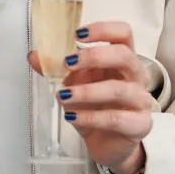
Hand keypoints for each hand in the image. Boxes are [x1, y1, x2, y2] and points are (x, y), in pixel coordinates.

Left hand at [30, 20, 155, 173]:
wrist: (107, 143)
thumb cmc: (95, 108)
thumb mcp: (73, 85)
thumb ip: (56, 70)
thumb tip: (34, 55)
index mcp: (123, 60)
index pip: (123, 33)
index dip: (103, 29)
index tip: (77, 34)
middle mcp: (136, 76)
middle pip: (125, 55)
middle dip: (94, 57)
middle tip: (67, 63)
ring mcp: (141, 101)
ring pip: (120, 89)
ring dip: (87, 91)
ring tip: (63, 96)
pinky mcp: (140, 125)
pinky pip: (116, 118)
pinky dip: (91, 117)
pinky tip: (72, 117)